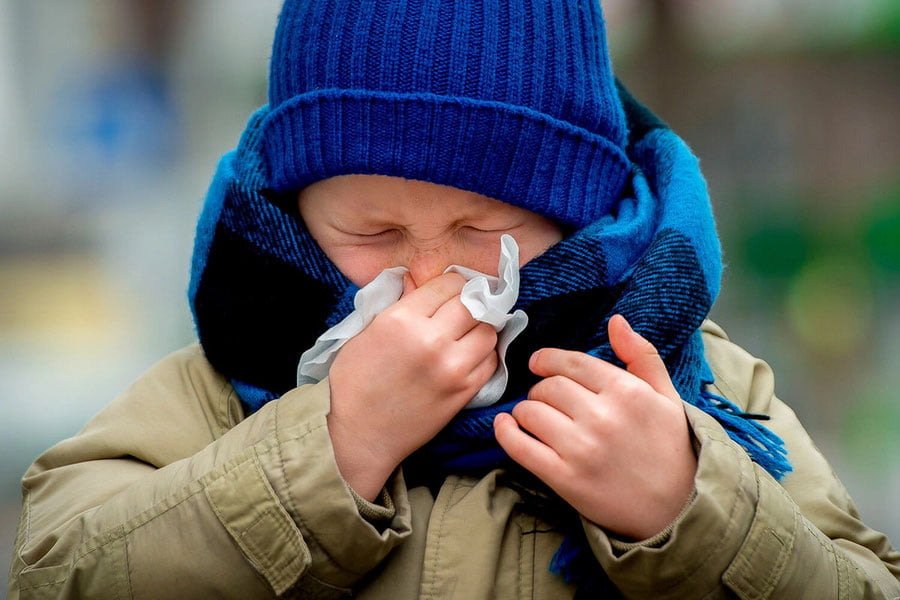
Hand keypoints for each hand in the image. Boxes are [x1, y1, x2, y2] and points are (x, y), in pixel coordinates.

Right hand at [328, 272, 498, 499]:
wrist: (361, 435)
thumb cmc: (355, 383)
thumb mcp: (366, 333)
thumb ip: (397, 304)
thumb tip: (416, 279)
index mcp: (402, 320)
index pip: (448, 284)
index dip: (450, 285)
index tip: (447, 292)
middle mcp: (432, 340)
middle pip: (473, 304)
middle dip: (468, 302)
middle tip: (460, 309)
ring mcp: (452, 368)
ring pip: (488, 331)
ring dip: (480, 328)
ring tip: (466, 332)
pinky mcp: (465, 392)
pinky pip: (490, 360)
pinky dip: (483, 353)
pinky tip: (468, 355)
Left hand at [493, 314, 696, 539]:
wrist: (676, 510)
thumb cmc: (670, 448)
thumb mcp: (666, 396)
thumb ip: (641, 355)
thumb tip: (616, 320)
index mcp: (627, 392)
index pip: (572, 363)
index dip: (549, 360)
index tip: (539, 363)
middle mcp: (602, 417)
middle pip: (548, 386)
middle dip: (541, 388)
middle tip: (546, 398)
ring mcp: (581, 449)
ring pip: (531, 412)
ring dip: (526, 411)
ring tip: (536, 417)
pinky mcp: (564, 478)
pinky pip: (520, 447)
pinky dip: (506, 432)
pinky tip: (505, 425)